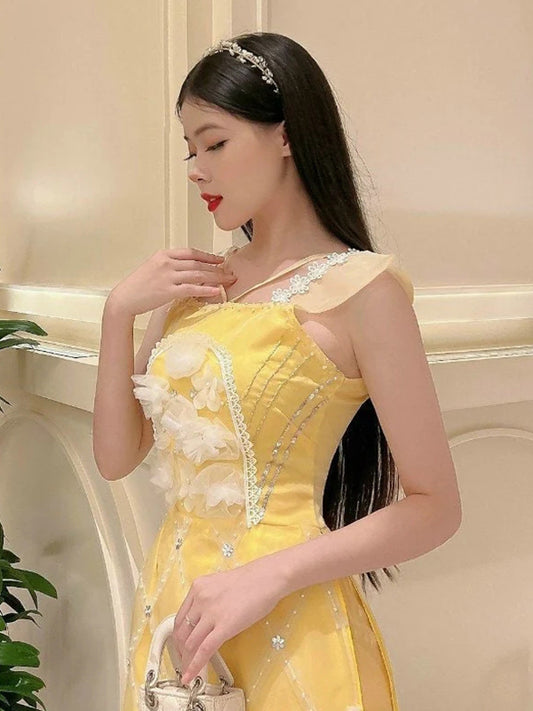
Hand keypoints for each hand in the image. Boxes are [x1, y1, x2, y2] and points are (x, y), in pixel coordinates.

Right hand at [107, 247, 237, 316]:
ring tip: (228, 281)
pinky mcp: (168, 290)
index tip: (220, 260)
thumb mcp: (153, 269)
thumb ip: (170, 267)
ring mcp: (168, 276)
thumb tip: (188, 270)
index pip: (191, 252)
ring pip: (198, 274)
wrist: (124, 298)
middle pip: (198, 263)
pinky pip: (192, 289)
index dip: (208, 256)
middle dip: (217, 268)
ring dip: (216, 278)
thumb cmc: (138, 286)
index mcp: (164, 254)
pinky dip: (206, 289)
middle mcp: (167, 262)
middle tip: (230, 272)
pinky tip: (216, 291)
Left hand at [172, 558, 286, 685]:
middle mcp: (200, 599)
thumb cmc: (252, 580)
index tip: (180, 646)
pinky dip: (195, 666)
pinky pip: (204, 650)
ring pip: (190, 643)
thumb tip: (204, 618)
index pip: (180, 617)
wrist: (268, 578)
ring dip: (187, 661)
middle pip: (182, 632)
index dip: (178, 636)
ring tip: (188, 672)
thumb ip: (209, 599)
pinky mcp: (224, 626)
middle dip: (181, 651)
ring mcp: (211, 613)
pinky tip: (191, 676)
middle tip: (184, 662)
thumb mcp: (221, 584)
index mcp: (198, 587)